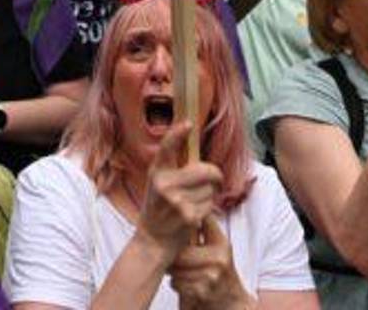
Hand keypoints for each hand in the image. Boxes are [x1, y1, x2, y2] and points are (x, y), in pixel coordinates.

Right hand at [134, 122, 222, 267]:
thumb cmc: (159, 210)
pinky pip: (210, 205)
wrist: (152, 242)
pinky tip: (195, 215)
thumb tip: (197, 152)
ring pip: (210, 188)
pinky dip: (208, 209)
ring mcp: (176, 201)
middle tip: (215, 180)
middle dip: (215, 175)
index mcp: (156, 173)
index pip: (166, 148)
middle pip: (206, 170)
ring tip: (195, 203)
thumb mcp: (158, 186)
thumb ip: (174, 170)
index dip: (177, 133)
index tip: (188, 124)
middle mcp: (164, 184)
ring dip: (210, 195)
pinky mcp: (188, 216)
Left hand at [170, 216, 254, 309]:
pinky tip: (184, 284)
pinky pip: (177, 283)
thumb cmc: (217, 273)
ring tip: (180, 271)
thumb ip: (201, 231)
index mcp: (222, 243)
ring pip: (176, 267)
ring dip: (173, 271)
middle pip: (181, 249)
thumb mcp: (216, 250)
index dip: (185, 221)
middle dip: (173, 255)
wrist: (229, 304)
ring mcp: (212, 276)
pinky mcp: (203, 292)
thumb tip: (183, 207)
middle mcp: (220, 258)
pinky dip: (176, 284)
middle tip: (172, 257)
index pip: (201, 221)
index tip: (175, 225)